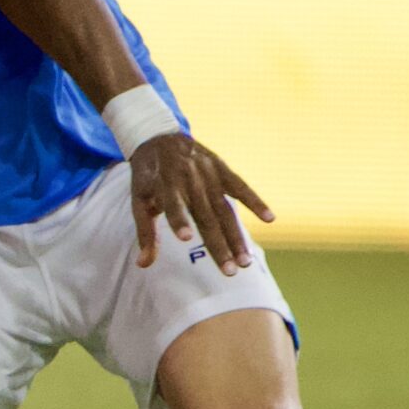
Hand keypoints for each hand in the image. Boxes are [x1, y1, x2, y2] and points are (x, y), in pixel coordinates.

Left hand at [127, 132, 274, 272]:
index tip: (186, 239)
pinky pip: (240, 186)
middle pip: (206, 215)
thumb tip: (142, 265)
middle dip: (218, 244)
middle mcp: (188, 176)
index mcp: (164, 181)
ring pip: (225, 208)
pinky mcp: (221, 168)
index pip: (173, 203)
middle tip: (230, 272)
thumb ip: (145, 233)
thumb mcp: (138, 200)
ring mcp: (208, 172)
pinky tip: (270, 219)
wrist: (159, 136)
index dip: (179, 219)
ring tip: (246, 262)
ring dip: (237, 235)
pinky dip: (255, 201)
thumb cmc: (148, 176)